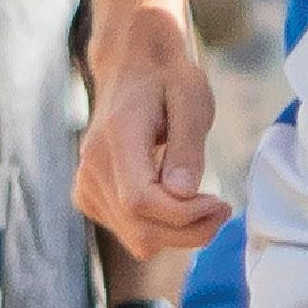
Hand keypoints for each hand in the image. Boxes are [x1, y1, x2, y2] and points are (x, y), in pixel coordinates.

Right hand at [75, 6, 226, 260]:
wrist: (130, 67)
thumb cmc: (167, 80)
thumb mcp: (191, 101)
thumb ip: (186, 148)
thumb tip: (183, 193)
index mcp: (115, 141)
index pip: (141, 201)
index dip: (185, 216)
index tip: (220, 202)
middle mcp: (91, 168)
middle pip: (140, 230)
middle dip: (190, 231)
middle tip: (222, 208)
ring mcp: (85, 184)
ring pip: (136, 239)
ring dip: (179, 234)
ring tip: (203, 205)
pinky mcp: (88, 195)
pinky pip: (127, 232)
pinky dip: (160, 229)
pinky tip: (175, 204)